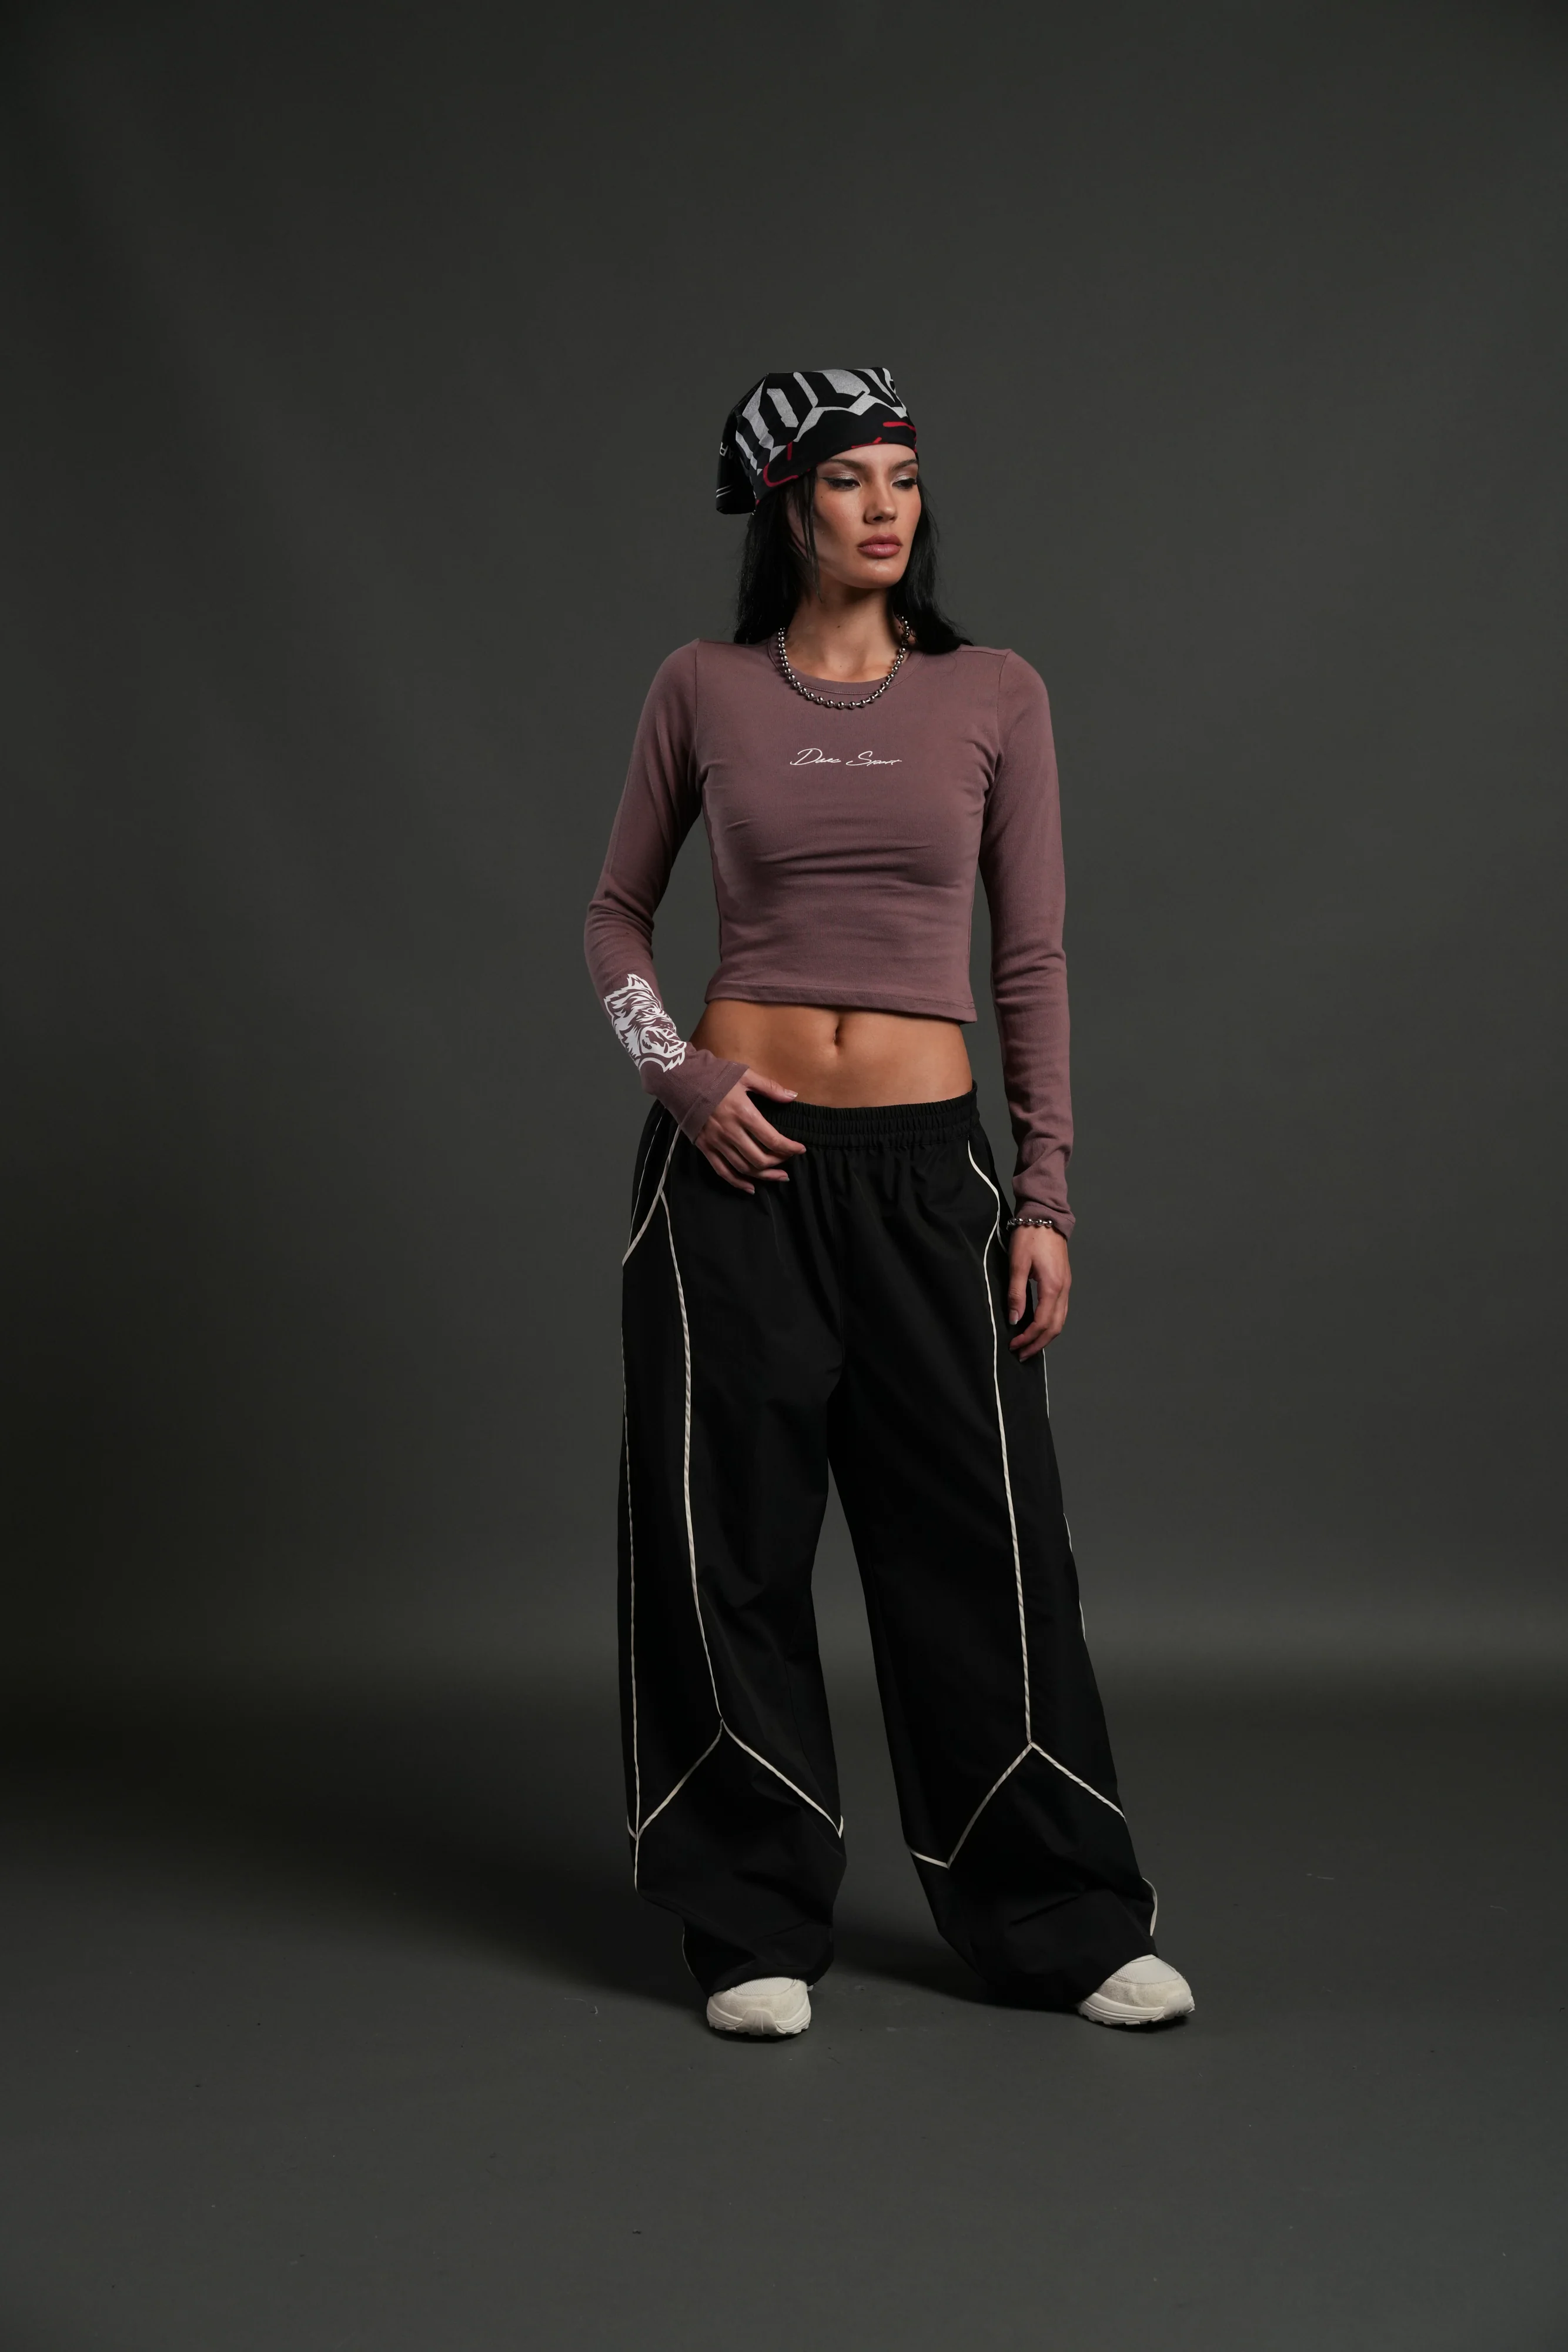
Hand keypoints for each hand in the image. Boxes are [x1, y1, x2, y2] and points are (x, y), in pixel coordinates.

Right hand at [695, 1070, 806, 1192]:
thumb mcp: (745, 1075)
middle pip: (759, 1159)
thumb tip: (793, 1097)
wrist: (682, 1080)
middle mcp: (731, 1132)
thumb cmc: (716, 1075)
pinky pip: (723, 1171)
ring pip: (744, 1168)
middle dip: (778, 1163)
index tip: (800, 1149)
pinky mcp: (705, 1148)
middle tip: (789, 1161)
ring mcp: (716, 1142)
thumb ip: (770, 1088)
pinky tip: (750, 1188)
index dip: (789, 1148)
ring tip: (778, 1177)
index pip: (772, 1139)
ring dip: (763, 1176)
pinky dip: (738, 1182)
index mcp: (744, 1113)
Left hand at [1007, 1224, 1069, 1359]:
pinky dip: (1050, 1324)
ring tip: (1029, 1345)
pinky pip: (1061, 1310)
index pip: (1043, 1323)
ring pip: (1060, 1320)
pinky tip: (1038, 1326)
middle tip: (1021, 1354)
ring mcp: (1066, 1285)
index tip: (1013, 1345)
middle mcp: (1064, 1289)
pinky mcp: (1064, 1281)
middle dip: (1039, 1344)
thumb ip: (1016, 1293)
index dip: (1028, 1338)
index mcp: (1052, 1287)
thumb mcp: (1017, 1264)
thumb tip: (1015, 1319)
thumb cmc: (1029, 1237)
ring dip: (1045, 1336)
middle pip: (1055, 1327)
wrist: (1045, 1216)